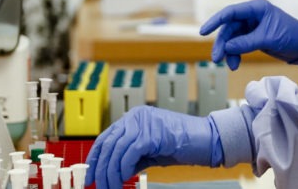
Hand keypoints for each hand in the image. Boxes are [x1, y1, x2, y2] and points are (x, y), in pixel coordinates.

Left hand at [84, 106, 220, 188]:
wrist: (207, 141)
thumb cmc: (182, 146)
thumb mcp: (150, 152)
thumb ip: (130, 158)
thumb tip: (111, 171)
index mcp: (134, 118)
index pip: (106, 137)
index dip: (95, 157)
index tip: (91, 175)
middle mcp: (136, 116)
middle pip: (109, 143)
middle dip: (101, 168)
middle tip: (100, 186)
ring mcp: (144, 123)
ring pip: (117, 149)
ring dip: (112, 172)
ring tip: (112, 187)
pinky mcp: (152, 133)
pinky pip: (130, 153)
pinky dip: (124, 168)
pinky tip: (125, 179)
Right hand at [199, 0, 297, 68]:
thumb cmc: (292, 36)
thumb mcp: (268, 39)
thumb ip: (246, 42)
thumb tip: (227, 47)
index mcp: (256, 8)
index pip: (231, 12)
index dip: (215, 21)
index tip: (203, 32)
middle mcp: (252, 15)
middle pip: (229, 28)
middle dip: (223, 44)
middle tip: (217, 59)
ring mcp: (252, 27)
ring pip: (232, 38)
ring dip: (229, 52)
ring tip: (230, 66)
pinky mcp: (254, 37)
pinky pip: (238, 45)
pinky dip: (235, 54)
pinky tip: (235, 64)